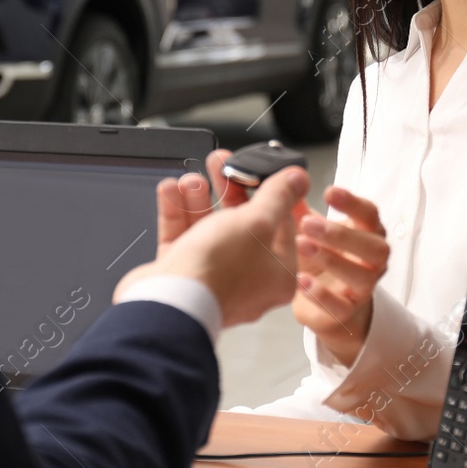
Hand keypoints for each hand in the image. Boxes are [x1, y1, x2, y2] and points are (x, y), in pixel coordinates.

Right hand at [114, 149, 310, 328]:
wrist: (168, 304)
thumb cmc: (218, 272)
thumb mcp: (257, 222)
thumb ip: (277, 196)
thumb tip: (298, 179)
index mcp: (277, 273)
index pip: (281, 224)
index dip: (268, 191)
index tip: (256, 170)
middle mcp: (247, 278)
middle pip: (242, 223)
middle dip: (228, 188)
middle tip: (221, 164)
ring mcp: (214, 277)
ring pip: (209, 228)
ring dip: (199, 199)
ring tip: (191, 179)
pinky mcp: (184, 275)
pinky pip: (182, 238)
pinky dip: (177, 213)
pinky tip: (171, 192)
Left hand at [292, 185, 389, 364]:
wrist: (327, 303)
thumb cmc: (320, 256)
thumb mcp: (307, 228)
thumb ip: (295, 205)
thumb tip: (279, 179)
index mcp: (365, 233)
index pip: (370, 214)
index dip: (353, 203)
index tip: (328, 192)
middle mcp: (371, 261)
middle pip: (375, 246)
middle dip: (341, 233)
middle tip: (307, 223)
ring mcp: (362, 288)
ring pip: (363, 276)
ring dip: (332, 260)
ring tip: (302, 246)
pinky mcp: (346, 312)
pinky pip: (341, 306)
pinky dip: (321, 293)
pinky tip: (300, 280)